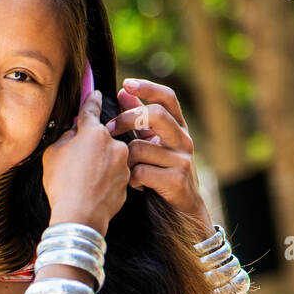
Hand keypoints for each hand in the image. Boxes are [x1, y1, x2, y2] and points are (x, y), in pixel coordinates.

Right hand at [41, 90, 129, 234]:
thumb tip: (74, 129)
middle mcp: (113, 144)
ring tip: (84, 179)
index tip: (96, 93)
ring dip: (100, 162)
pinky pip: (115, 175)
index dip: (92, 100)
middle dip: (92, 144)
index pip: (91, 109)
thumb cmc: (62, 184)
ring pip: (110, 156)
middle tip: (77, 159)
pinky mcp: (128, 182)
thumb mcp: (53, 154)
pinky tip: (93, 189)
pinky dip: (106, 179)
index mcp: (93, 133)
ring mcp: (123, 164)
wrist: (80, 217)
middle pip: (102, 137)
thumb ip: (66, 135)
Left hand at [104, 78, 213, 237]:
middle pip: (156, 115)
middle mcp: (184, 140)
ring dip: (126, 159)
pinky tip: (136, 185)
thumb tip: (123, 92)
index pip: (167, 98)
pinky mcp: (177, 179)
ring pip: (141, 147)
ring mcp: (182, 159)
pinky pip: (142, 171)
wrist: (184, 210)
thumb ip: (140, 117)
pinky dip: (133, 179)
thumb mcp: (155, 142)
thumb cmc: (165, 172)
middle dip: (127, 119)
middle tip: (109, 129)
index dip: (148, 87)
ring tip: (126, 170)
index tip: (126, 83)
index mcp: (178, 127)